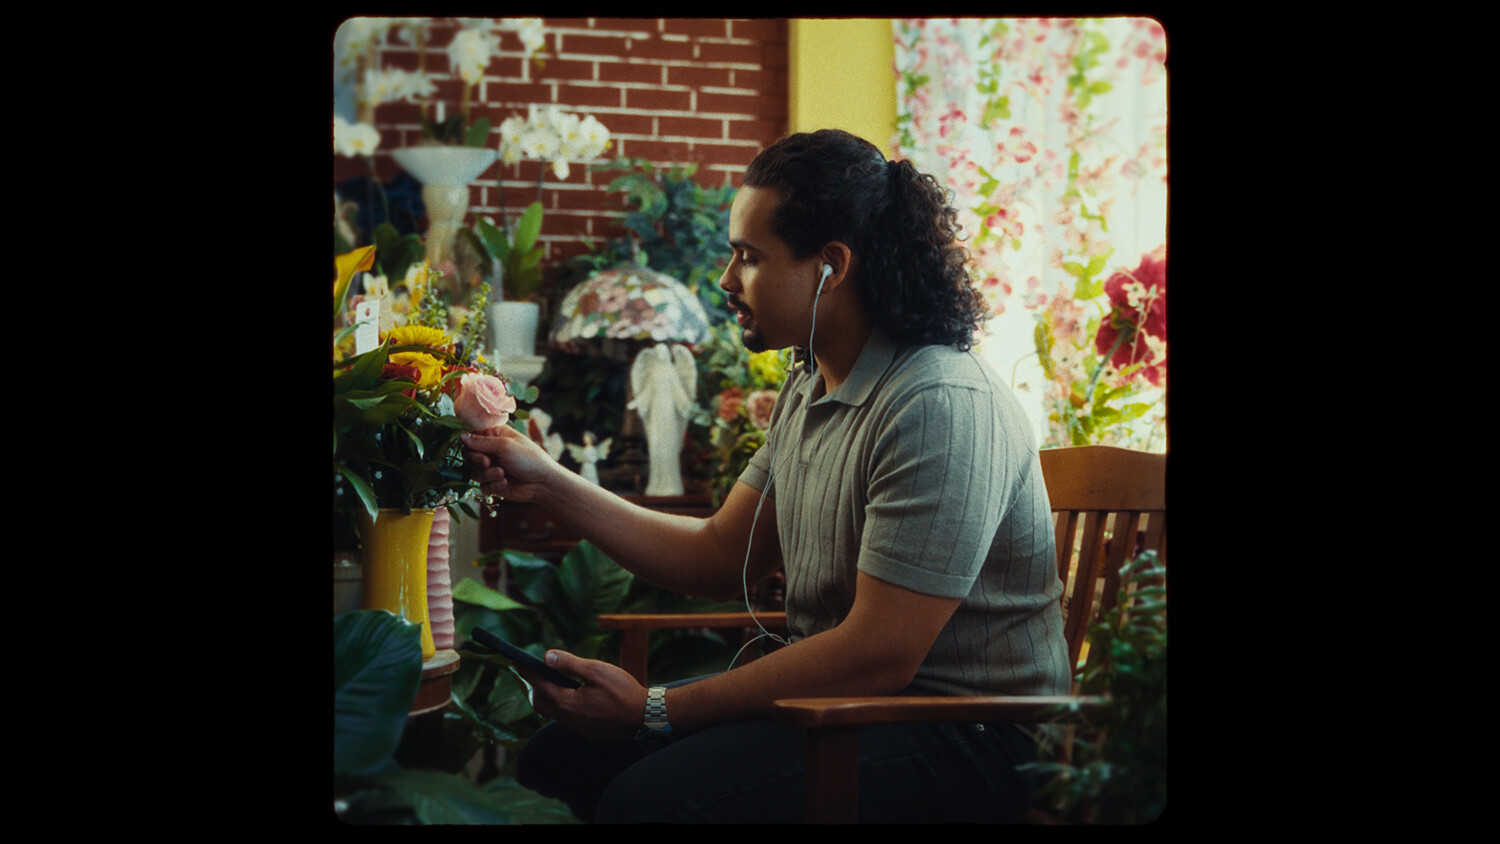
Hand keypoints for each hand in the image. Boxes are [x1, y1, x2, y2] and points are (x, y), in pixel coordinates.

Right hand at [460, 425, 553, 501]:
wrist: (542, 483)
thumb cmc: (529, 458)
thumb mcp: (505, 446)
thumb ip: (481, 442)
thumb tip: (461, 436)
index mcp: (494, 436)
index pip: (471, 436)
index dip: (469, 443)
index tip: (474, 448)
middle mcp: (490, 451)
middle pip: (468, 455)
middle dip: (476, 460)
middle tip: (487, 463)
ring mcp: (491, 468)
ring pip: (473, 472)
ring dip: (486, 474)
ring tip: (502, 474)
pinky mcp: (492, 484)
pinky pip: (481, 486)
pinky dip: (492, 486)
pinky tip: (504, 483)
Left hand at [515, 650, 647, 741]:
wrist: (646, 717)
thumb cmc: (624, 691)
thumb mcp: (597, 670)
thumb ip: (569, 663)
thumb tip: (546, 656)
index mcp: (567, 702)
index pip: (538, 684)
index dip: (526, 670)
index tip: (516, 659)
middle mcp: (568, 719)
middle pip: (540, 702)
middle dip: (534, 685)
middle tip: (535, 669)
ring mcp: (578, 728)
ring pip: (553, 713)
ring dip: (549, 696)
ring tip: (553, 680)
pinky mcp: (588, 732)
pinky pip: (566, 719)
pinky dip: (562, 706)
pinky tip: (574, 696)